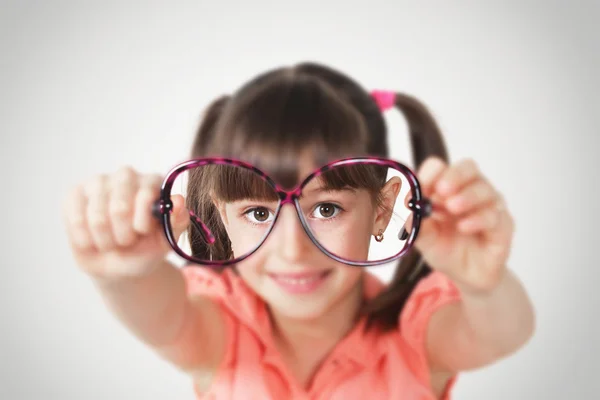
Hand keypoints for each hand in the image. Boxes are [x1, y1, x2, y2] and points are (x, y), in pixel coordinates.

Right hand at [63, 166, 188, 282]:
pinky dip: (86, 240)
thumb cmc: (146, 249)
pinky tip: (93, 240)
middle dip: (124, 234)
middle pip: (119, 208)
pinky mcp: (75, 194)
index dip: (142, 222)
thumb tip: (178, 200)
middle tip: (127, 241)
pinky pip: (76, 220)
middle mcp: (126, 176)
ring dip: (106, 241)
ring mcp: (98, 182)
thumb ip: (177, 221)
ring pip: (97, 218)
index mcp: (153, 182)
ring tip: (112, 242)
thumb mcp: (166, 242)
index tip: (142, 232)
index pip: (145, 194)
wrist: (119, 265)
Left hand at [413, 157, 513, 294]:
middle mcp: (470, 191)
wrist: (466, 276)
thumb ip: (415, 223)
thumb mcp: (424, 238)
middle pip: (468, 168)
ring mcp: (489, 205)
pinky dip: (478, 219)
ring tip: (452, 208)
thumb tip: (404, 207)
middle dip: (455, 176)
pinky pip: (495, 215)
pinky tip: (465, 226)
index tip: (421, 186)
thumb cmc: (445, 249)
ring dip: (467, 196)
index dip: (430, 173)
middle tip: (442, 189)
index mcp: (446, 190)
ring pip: (484, 189)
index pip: (440, 168)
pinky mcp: (503, 224)